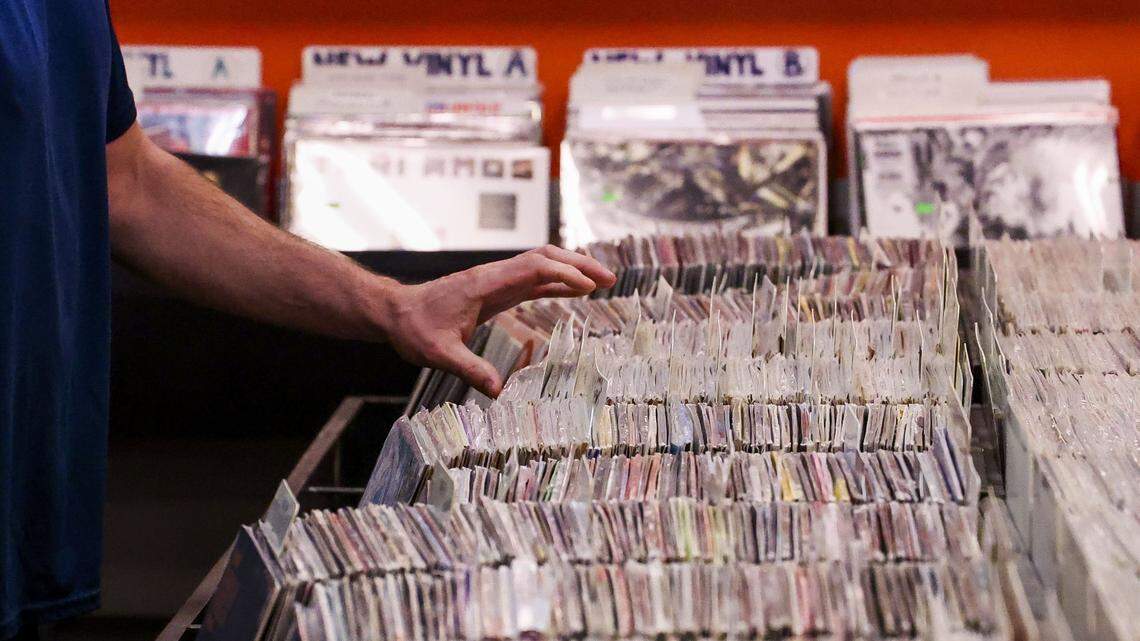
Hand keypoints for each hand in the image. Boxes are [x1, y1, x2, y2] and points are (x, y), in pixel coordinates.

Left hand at [379, 245, 615, 397]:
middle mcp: (495, 276)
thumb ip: (469, 370)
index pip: (534, 267)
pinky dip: (557, 283)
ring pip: (542, 265)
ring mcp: (497, 281)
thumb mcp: (439, 354)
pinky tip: (574, 291)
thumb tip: (498, 392)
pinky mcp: (497, 290)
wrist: (396, 313)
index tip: (588, 286)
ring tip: (602, 282)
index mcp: (485, 283)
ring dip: (572, 270)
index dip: (564, 273)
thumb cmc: (415, 330)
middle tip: (609, 279)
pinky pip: (533, 281)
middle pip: (545, 257)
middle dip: (578, 264)